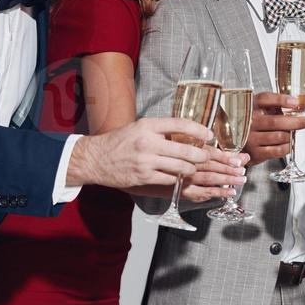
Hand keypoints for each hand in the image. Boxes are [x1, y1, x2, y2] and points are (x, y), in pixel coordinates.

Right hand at [68, 117, 211, 189]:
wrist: (96, 159)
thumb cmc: (119, 142)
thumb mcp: (139, 127)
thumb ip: (160, 129)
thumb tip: (186, 132)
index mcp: (148, 126)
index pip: (181, 124)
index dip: (199, 130)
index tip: (208, 135)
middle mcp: (148, 142)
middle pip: (186, 149)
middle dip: (202, 155)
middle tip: (207, 157)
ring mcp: (146, 161)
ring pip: (181, 167)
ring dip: (192, 170)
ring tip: (194, 169)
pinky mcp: (144, 177)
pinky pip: (170, 179)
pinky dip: (178, 180)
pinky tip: (179, 178)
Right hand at [181, 147, 248, 202]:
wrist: (156, 174)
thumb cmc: (179, 161)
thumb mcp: (198, 153)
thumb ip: (223, 156)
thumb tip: (244, 157)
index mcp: (189, 150)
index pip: (209, 153)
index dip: (225, 157)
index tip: (238, 160)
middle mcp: (186, 164)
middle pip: (210, 166)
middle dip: (228, 168)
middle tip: (241, 170)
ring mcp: (185, 178)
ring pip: (209, 178)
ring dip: (226, 179)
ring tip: (240, 180)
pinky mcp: (184, 192)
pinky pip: (204, 193)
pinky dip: (218, 192)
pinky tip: (230, 192)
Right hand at [246, 92, 304, 164]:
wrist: (230, 141)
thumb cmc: (248, 122)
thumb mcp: (255, 108)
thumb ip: (272, 104)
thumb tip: (296, 104)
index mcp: (249, 107)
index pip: (266, 99)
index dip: (282, 100)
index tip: (296, 103)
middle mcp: (249, 122)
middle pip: (276, 121)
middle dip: (296, 122)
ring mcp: (251, 139)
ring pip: (279, 136)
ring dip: (291, 135)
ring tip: (294, 133)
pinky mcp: (255, 153)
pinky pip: (277, 150)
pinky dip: (287, 147)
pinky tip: (288, 143)